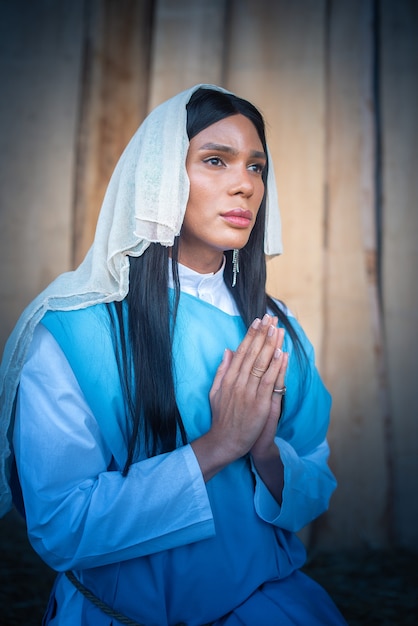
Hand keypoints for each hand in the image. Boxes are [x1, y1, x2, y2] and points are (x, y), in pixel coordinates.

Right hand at [191, 314, 286, 481]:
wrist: (226, 441)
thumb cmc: (222, 418)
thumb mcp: (215, 391)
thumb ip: (222, 371)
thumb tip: (228, 351)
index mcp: (229, 378)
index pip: (241, 351)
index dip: (250, 335)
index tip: (257, 321)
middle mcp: (238, 382)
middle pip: (252, 353)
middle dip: (262, 334)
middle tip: (270, 318)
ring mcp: (249, 393)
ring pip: (261, 364)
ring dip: (270, 345)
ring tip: (277, 329)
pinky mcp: (260, 404)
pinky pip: (269, 381)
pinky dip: (276, 366)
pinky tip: (281, 353)